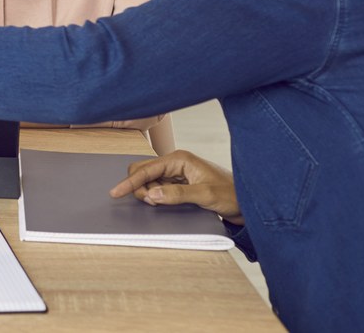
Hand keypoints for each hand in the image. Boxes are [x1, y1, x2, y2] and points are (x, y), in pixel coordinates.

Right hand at [109, 149, 242, 224]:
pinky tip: (162, 202)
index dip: (130, 182)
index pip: (146, 169)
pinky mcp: (179, 184)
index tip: (116, 192)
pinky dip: (156, 196)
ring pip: (149, 181)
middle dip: (139, 187)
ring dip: (148, 193)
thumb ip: (177, 194)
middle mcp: (176, 163)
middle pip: (143, 171)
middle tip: (147, 202)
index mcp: (180, 159)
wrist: (247, 203)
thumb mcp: (205, 195)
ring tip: (160, 204)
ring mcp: (177, 174)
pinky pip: (158, 187)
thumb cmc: (231, 194)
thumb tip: (152, 194)